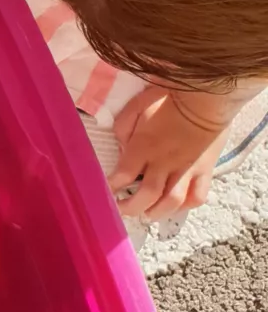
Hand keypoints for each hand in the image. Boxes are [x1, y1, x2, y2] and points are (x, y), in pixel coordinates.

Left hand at [109, 87, 231, 218]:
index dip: (112, 187)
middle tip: (122, 210)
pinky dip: (186, 205)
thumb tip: (122, 146)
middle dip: (131, 208)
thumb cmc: (169, 97)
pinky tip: (177, 206)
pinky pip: (197, 196)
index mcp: (144, 146)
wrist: (207, 96)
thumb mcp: (138, 104)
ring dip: (157, 212)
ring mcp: (187, 169)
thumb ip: (124, 127)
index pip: (124, 174)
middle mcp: (164, 163)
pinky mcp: (205, 170)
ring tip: (147, 214)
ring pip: (172, 202)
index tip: (105, 192)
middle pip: (147, 196)